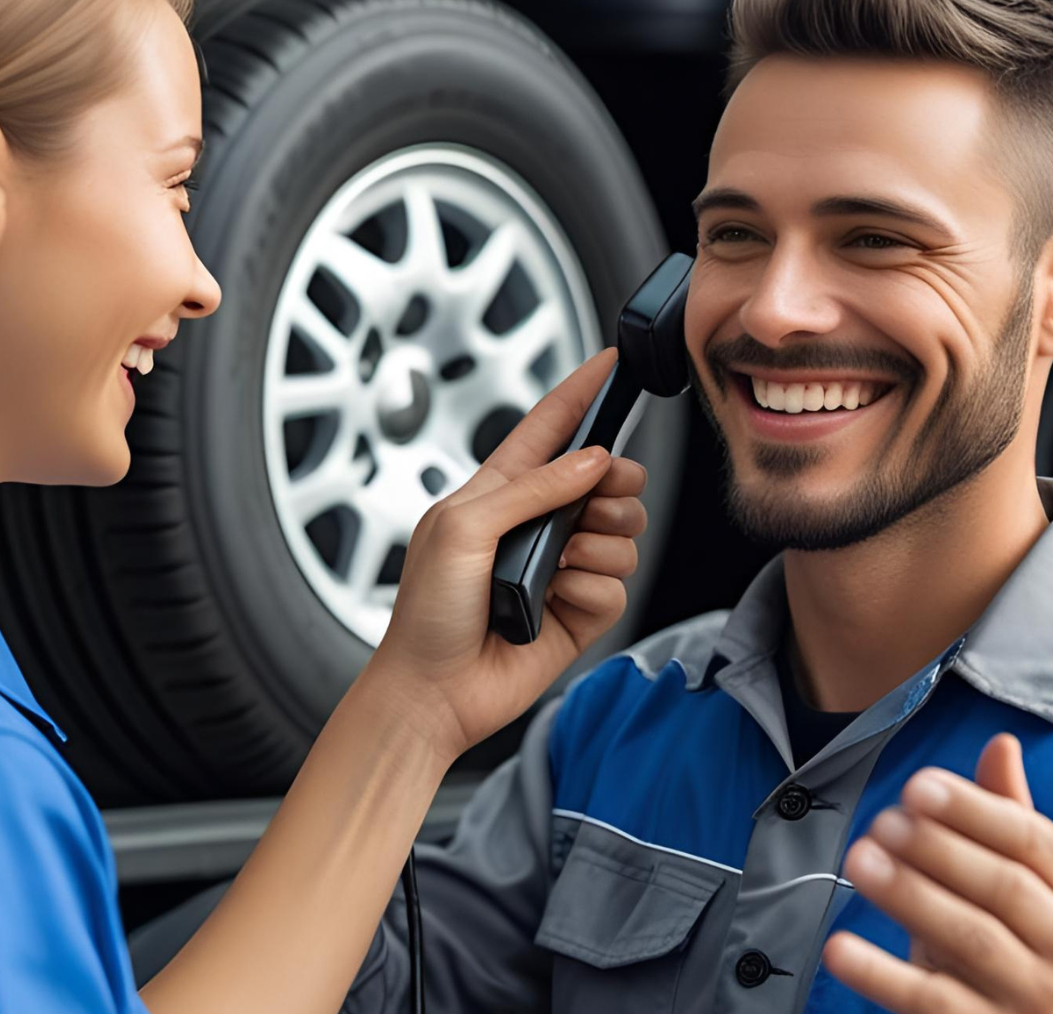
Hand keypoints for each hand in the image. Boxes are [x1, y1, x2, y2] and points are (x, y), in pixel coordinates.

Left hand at [364, 346, 647, 762]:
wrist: (433, 690)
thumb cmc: (428, 610)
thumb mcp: (462, 528)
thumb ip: (531, 488)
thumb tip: (592, 462)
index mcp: (501, 491)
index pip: (550, 429)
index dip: (581, 393)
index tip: (612, 361)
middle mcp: (539, 525)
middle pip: (608, 479)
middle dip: (615, 481)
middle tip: (600, 494)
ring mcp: (564, 567)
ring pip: (624, 530)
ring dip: (600, 543)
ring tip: (558, 567)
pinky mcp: (581, 611)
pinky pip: (619, 583)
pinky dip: (595, 589)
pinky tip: (560, 603)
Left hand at [822, 733, 1052, 1012]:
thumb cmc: (1019, 952)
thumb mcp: (1022, 889)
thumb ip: (1008, 819)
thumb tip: (1002, 743)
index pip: (1035, 841)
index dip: (974, 808)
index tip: (919, 784)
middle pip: (1005, 887)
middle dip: (940, 848)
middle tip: (882, 820)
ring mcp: (1033, 999)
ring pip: (971, 939)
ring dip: (910, 895)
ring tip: (858, 860)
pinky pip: (930, 1001)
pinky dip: (880, 974)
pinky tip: (838, 948)